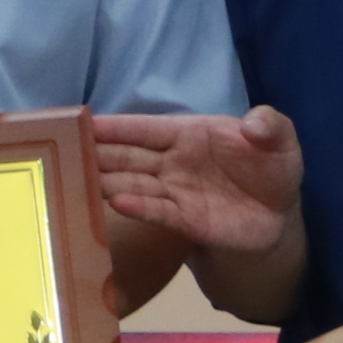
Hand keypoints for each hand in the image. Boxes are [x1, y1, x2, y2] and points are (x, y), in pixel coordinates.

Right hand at [94, 107, 302, 256]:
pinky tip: (116, 202)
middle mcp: (173, 161)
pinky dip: (139, 207)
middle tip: (62, 152)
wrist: (278, 215)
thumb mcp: (280, 140)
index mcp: (188, 133)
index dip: (114, 126)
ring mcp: (176, 192)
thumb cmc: (271, 167)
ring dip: (108, 181)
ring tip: (80, 179)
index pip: (144, 128)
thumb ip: (270, 126)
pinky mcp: (186, 220)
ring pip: (134, 184)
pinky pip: (158, 211)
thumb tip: (253, 123)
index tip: (81, 123)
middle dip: (98, 153)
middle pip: (128, 156)